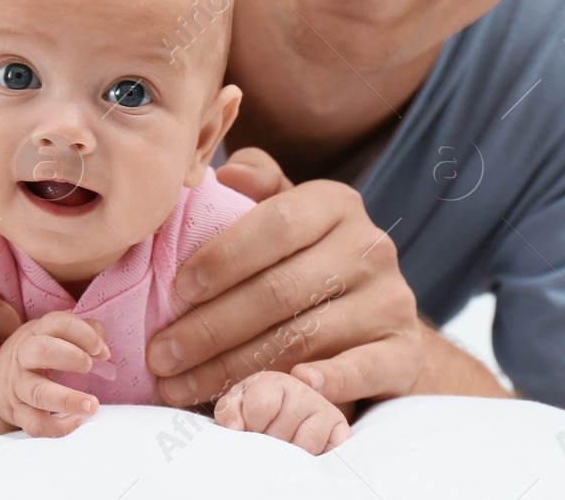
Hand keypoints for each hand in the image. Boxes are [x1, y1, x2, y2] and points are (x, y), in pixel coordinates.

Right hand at [0, 311, 109, 437]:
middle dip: (69, 356)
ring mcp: (19, 386)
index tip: (102, 350)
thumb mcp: (54, 335)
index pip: (57, 323)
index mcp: (36, 333)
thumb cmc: (38, 354)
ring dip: (67, 399)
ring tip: (92, 405)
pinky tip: (78, 421)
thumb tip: (103, 345)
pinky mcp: (18, 413)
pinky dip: (57, 427)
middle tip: (90, 365)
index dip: (83, 333)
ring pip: (38, 393)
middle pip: (41, 351)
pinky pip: (35, 424)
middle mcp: (24, 357)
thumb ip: (83, 332)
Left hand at [148, 147, 422, 408]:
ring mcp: (391, 302)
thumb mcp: (286, 217)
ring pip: (304, 338)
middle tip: (160, 354)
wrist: (379, 320)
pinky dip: (323, 382)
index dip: (224, 256)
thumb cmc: (309, 261)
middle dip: (210, 327)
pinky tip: (279, 392)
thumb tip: (224, 172)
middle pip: (281, 290)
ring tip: (179, 386)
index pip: (277, 223)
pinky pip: (361, 370)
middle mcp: (371, 248)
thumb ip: (256, 189)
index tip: (177, 288)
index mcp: (335, 205)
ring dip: (233, 368)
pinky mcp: (404, 352)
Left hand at [214, 370, 352, 454]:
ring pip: (306, 445)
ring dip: (292, 456)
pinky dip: (323, 460)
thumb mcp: (237, 408)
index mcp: (274, 382)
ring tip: (285, 452)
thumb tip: (236, 428)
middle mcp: (304, 392)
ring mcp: (326, 412)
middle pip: (281, 431)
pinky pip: (337, 451)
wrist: (284, 423)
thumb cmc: (255, 417)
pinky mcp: (343, 433)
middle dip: (269, 443)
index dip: (251, 424)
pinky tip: (310, 461)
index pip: (260, 406)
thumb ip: (230, 410)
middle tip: (267, 443)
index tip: (249, 429)